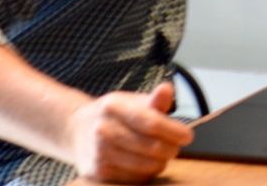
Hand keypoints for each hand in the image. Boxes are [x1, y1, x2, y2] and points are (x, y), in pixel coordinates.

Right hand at [65, 82, 192, 182]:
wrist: (78, 131)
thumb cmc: (115, 115)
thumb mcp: (133, 101)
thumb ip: (154, 100)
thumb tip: (167, 89)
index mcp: (114, 106)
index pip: (151, 122)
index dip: (174, 131)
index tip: (188, 136)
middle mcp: (102, 130)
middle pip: (151, 147)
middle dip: (171, 148)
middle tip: (175, 146)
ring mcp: (98, 153)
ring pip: (145, 166)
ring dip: (160, 162)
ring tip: (161, 154)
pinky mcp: (97, 173)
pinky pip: (133, 179)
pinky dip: (145, 173)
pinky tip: (145, 163)